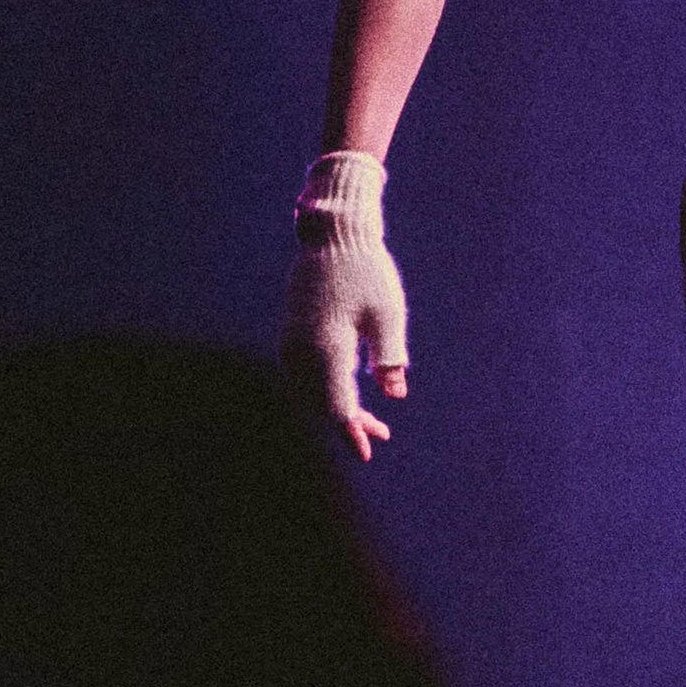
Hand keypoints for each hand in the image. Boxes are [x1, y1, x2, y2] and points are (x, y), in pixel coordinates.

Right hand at [281, 153, 409, 460]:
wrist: (333, 235)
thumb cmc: (367, 271)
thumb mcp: (388, 313)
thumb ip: (390, 357)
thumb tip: (395, 396)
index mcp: (327, 348)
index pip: (337, 405)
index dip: (352, 432)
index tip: (369, 451)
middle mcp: (302, 349)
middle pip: (321, 402)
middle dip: (348, 422)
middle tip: (380, 433)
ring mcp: (292, 340)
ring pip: (308, 390)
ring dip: (332, 407)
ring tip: (366, 417)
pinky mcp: (291, 332)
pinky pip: (301, 374)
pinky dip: (319, 390)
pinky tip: (342, 391)